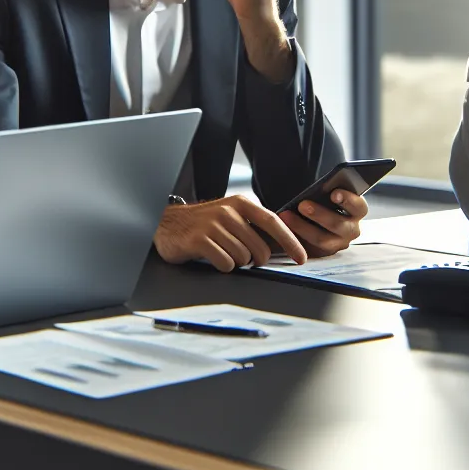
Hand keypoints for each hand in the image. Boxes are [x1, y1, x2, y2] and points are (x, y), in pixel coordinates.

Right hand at [154, 194, 307, 272]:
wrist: (167, 224)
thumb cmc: (203, 224)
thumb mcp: (229, 217)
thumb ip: (252, 226)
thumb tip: (281, 246)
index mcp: (240, 204)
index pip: (272, 222)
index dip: (290, 241)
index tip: (301, 257)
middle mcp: (228, 211)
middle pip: (259, 247)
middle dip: (256, 260)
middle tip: (244, 258)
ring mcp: (213, 225)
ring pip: (242, 258)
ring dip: (235, 261)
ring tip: (221, 252)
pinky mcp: (199, 240)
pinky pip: (225, 263)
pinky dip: (222, 265)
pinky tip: (212, 256)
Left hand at [277, 188, 367, 257]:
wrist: (312, 215)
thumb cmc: (322, 198)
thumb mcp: (328, 192)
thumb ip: (327, 190)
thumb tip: (318, 188)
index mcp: (357, 211)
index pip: (358, 206)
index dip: (348, 200)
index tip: (333, 194)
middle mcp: (351, 229)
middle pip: (338, 224)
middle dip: (319, 214)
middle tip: (302, 205)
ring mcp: (338, 243)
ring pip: (322, 240)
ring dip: (302, 227)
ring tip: (286, 216)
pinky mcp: (323, 253)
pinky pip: (309, 249)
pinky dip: (295, 238)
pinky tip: (282, 228)